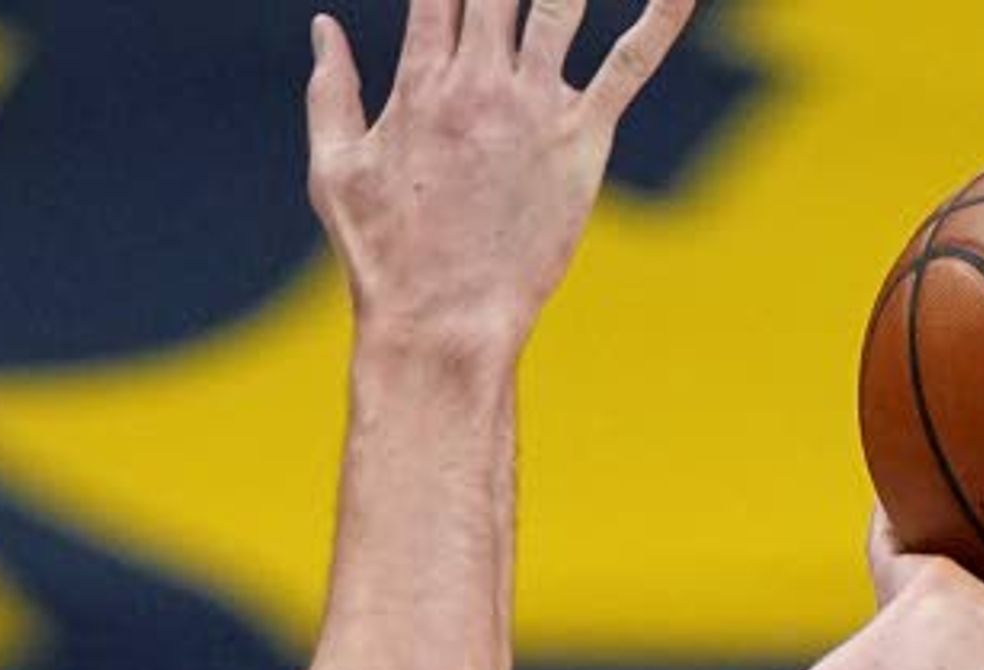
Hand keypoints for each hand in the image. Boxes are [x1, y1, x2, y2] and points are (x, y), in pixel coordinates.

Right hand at [305, 0, 695, 356]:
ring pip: (559, 1)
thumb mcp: (335, 169)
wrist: (442, 322)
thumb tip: (323, 27)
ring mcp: (531, 106)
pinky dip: (660, 19)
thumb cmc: (384, 257)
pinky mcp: (580, 141)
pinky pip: (629, 65)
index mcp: (419, 82)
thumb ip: (330, 91)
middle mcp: (477, 80)